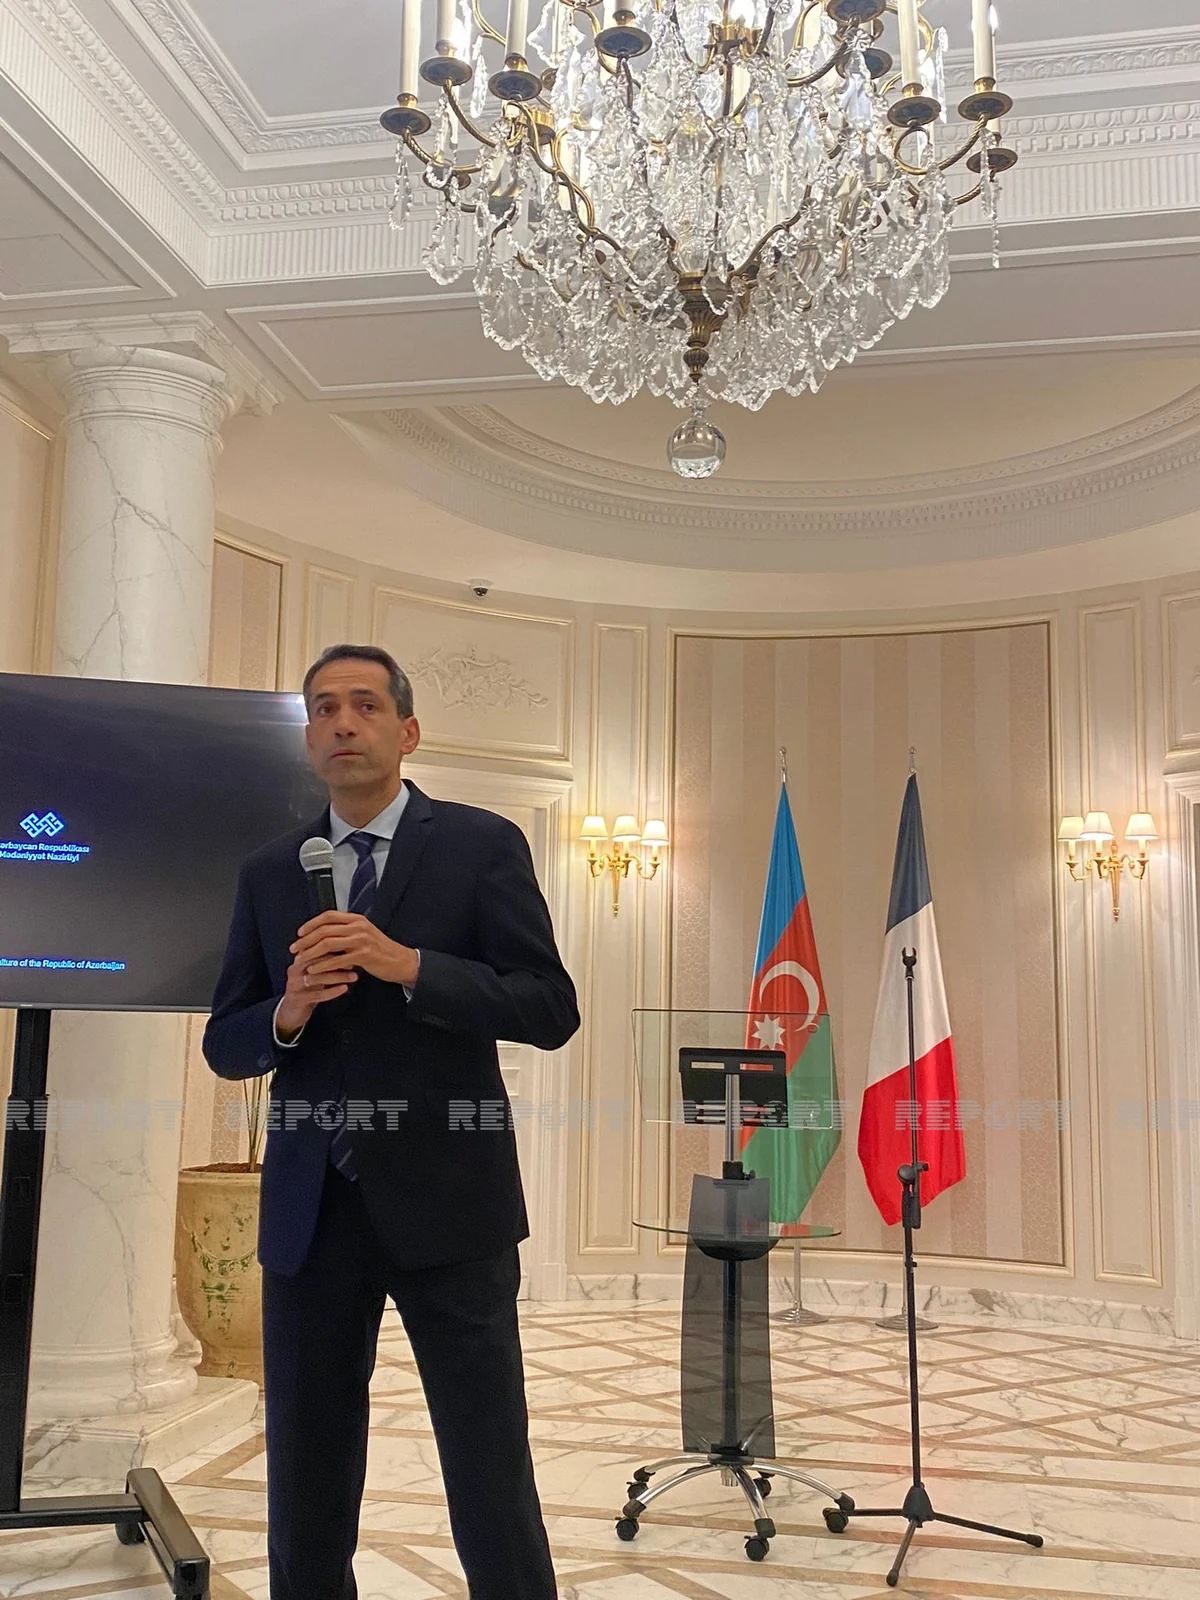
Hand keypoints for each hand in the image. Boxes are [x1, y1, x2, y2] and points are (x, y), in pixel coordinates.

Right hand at [275, 936, 358, 1038]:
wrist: (291, 1011)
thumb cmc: (308, 987)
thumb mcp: (315, 971)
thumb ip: (327, 959)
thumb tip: (349, 947)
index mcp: (299, 959)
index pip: (316, 947)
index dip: (335, 946)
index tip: (352, 947)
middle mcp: (295, 969)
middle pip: (316, 960)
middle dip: (338, 960)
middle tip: (355, 961)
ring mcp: (295, 984)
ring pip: (317, 977)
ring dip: (338, 976)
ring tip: (354, 976)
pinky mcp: (298, 1000)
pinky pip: (317, 995)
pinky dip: (332, 991)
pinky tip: (344, 988)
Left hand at [290, 912, 419, 992]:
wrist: (400, 961)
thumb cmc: (381, 950)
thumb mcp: (364, 934)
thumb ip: (346, 931)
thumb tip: (325, 933)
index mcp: (356, 919)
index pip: (328, 916)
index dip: (311, 924)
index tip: (300, 933)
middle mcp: (358, 926)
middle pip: (325, 929)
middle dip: (306, 940)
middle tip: (294, 948)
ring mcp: (361, 940)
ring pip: (328, 943)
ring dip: (311, 952)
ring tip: (300, 960)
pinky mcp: (363, 955)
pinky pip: (337, 960)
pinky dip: (323, 965)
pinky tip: (314, 970)